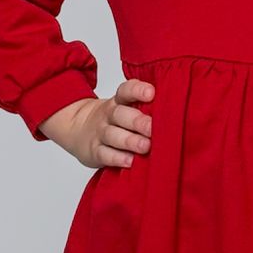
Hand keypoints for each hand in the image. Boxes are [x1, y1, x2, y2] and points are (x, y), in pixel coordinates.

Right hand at [40, 77, 154, 169]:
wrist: (76, 128)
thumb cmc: (114, 121)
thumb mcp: (124, 108)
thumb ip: (145, 109)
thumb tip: (176, 113)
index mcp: (118, 102)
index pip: (126, 91)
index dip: (137, 90)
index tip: (151, 93)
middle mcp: (109, 115)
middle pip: (120, 114)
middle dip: (138, 121)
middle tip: (152, 128)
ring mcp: (100, 133)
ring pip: (113, 135)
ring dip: (130, 141)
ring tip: (145, 146)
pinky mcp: (95, 152)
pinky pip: (105, 154)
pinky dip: (118, 158)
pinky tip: (130, 161)